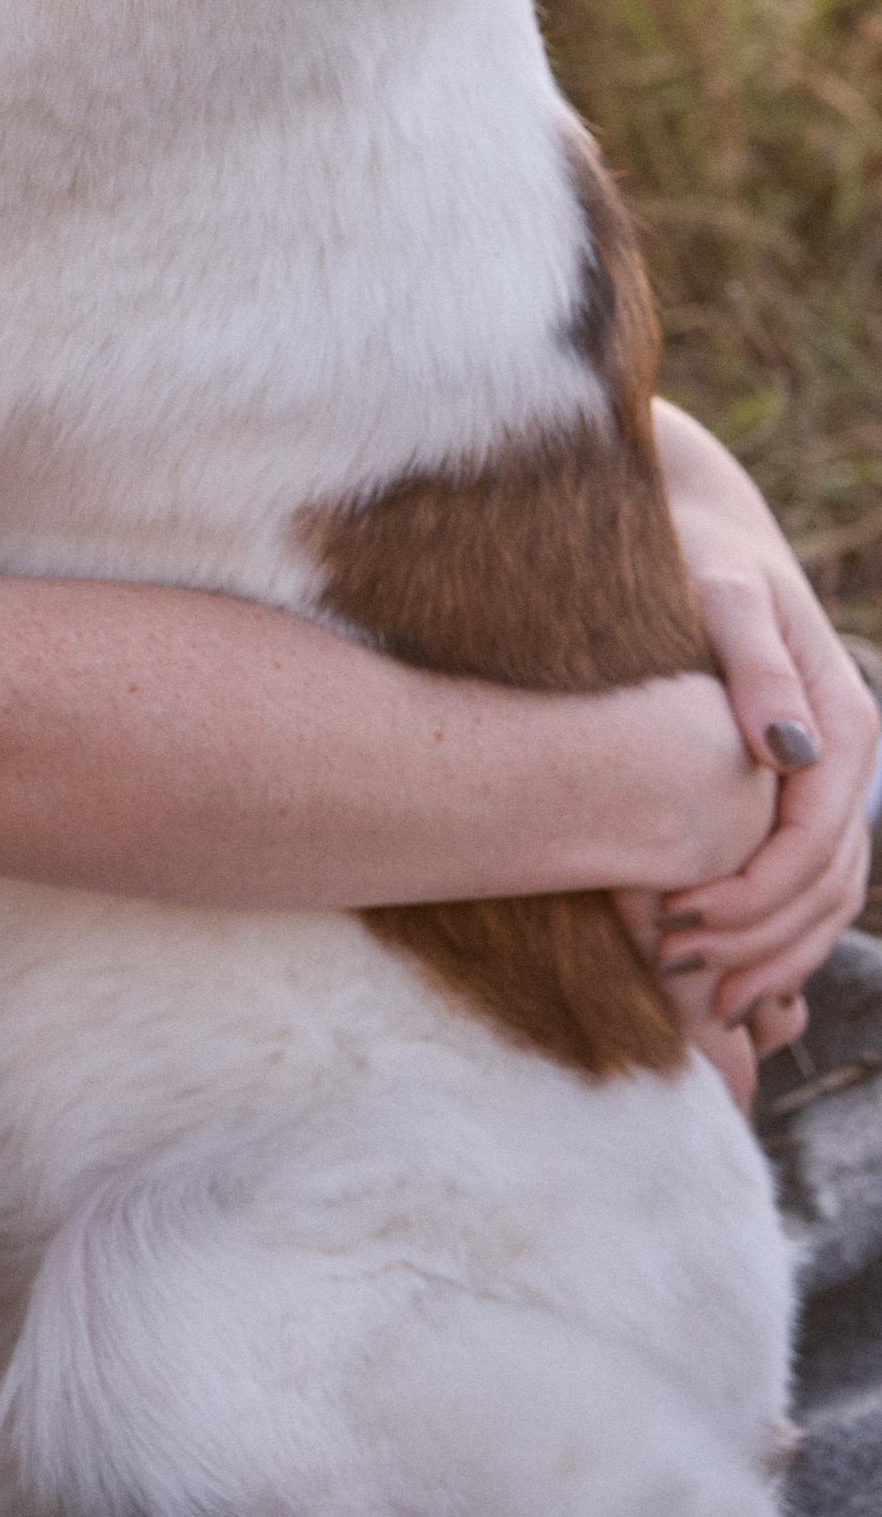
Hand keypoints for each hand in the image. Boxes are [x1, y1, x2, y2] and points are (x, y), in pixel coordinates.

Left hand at [615, 405, 878, 1107]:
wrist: (701, 526)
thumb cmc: (699, 552)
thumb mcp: (724, 595)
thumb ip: (756, 666)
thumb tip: (787, 750)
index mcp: (841, 721)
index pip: (812, 842)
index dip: (749, 895)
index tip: (672, 922)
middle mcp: (844, 757)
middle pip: (825, 884)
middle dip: (756, 941)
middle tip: (673, 973)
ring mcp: (826, 776)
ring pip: (824, 895)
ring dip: (768, 953)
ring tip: (692, 990)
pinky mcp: (795, 787)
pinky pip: (802, 877)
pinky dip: (767, 928)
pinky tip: (711, 957)